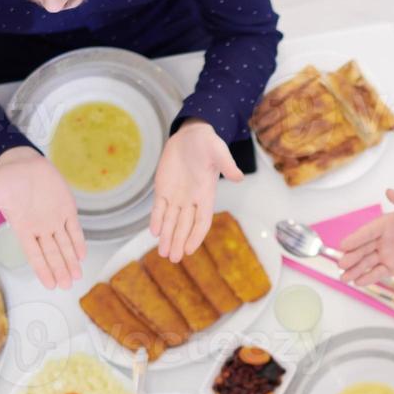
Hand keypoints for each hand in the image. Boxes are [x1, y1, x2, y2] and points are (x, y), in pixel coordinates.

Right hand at [0, 147, 86, 288]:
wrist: (22, 161)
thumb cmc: (6, 179)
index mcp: (24, 228)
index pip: (34, 254)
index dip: (42, 270)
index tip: (49, 284)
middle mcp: (40, 227)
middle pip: (52, 254)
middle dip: (59, 270)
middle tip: (66, 285)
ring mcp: (54, 218)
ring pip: (65, 244)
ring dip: (70, 260)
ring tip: (76, 276)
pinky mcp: (66, 208)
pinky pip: (74, 228)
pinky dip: (78, 241)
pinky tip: (81, 254)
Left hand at [151, 119, 242, 261]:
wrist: (191, 134)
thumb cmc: (207, 143)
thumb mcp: (218, 150)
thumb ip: (227, 164)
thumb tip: (239, 177)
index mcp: (206, 194)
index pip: (202, 221)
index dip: (195, 236)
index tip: (188, 250)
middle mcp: (191, 199)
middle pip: (184, 226)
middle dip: (178, 242)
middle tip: (173, 258)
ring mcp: (176, 196)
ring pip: (170, 221)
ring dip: (167, 237)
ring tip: (162, 253)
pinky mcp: (163, 189)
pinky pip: (159, 208)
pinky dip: (156, 220)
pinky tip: (154, 232)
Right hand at [338, 188, 393, 285]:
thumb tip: (389, 191)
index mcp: (387, 223)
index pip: (367, 232)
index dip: (355, 238)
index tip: (343, 245)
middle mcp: (384, 239)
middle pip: (363, 249)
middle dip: (351, 256)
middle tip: (342, 264)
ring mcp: (388, 254)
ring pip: (367, 263)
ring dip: (355, 270)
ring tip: (344, 278)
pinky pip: (378, 273)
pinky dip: (368, 278)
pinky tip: (358, 282)